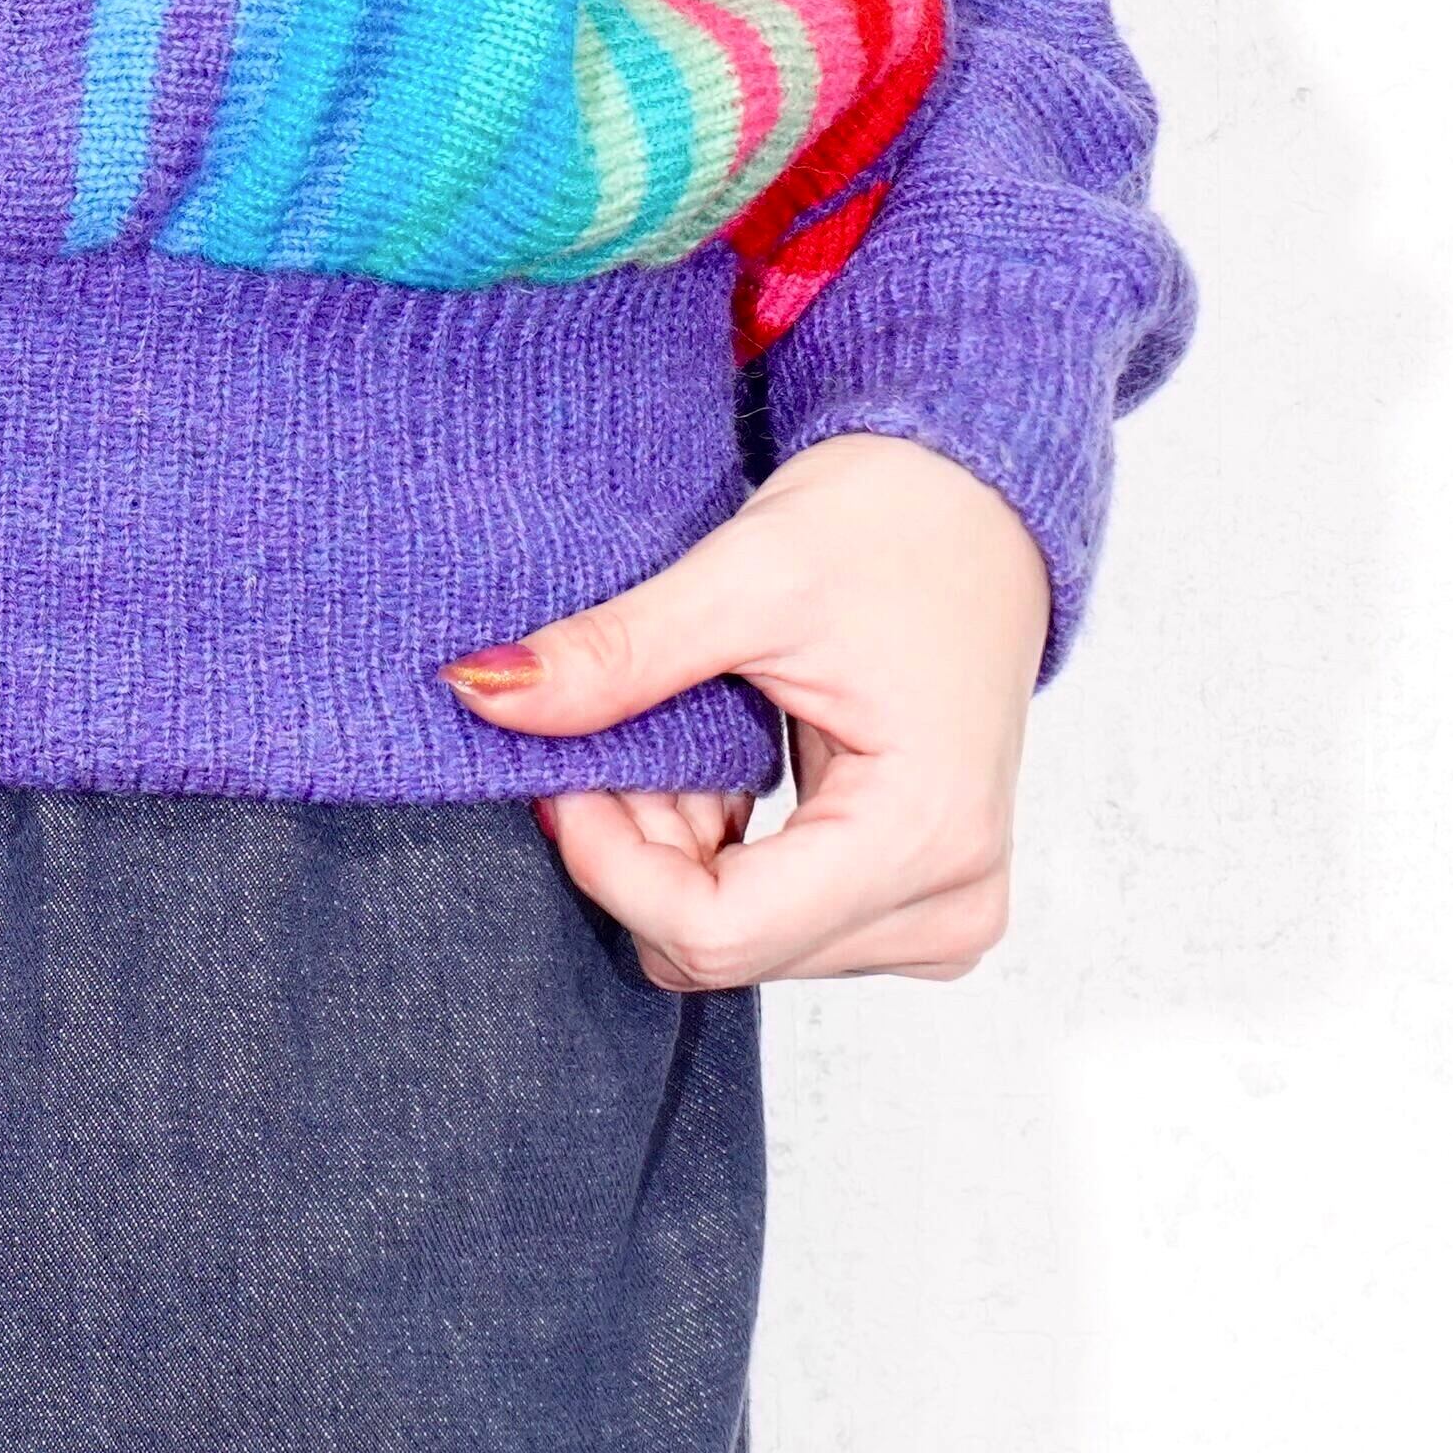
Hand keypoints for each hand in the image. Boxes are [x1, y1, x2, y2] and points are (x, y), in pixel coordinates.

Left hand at [440, 433, 1050, 991]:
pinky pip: (771, 924)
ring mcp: (940, 913)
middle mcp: (949, 904)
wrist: (971, 506)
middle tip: (622, 737)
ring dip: (674, 852)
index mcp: (924, 836)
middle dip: (638, 852)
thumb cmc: (889, 528)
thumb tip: (482, 692)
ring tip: (682, 737)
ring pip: (735, 942)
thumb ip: (617, 655)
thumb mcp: (742, 579)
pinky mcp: (914, 900)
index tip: (560, 771)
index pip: (719, 931)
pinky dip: (713, 855)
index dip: (609, 862)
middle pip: (722, 946)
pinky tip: (714, 770)